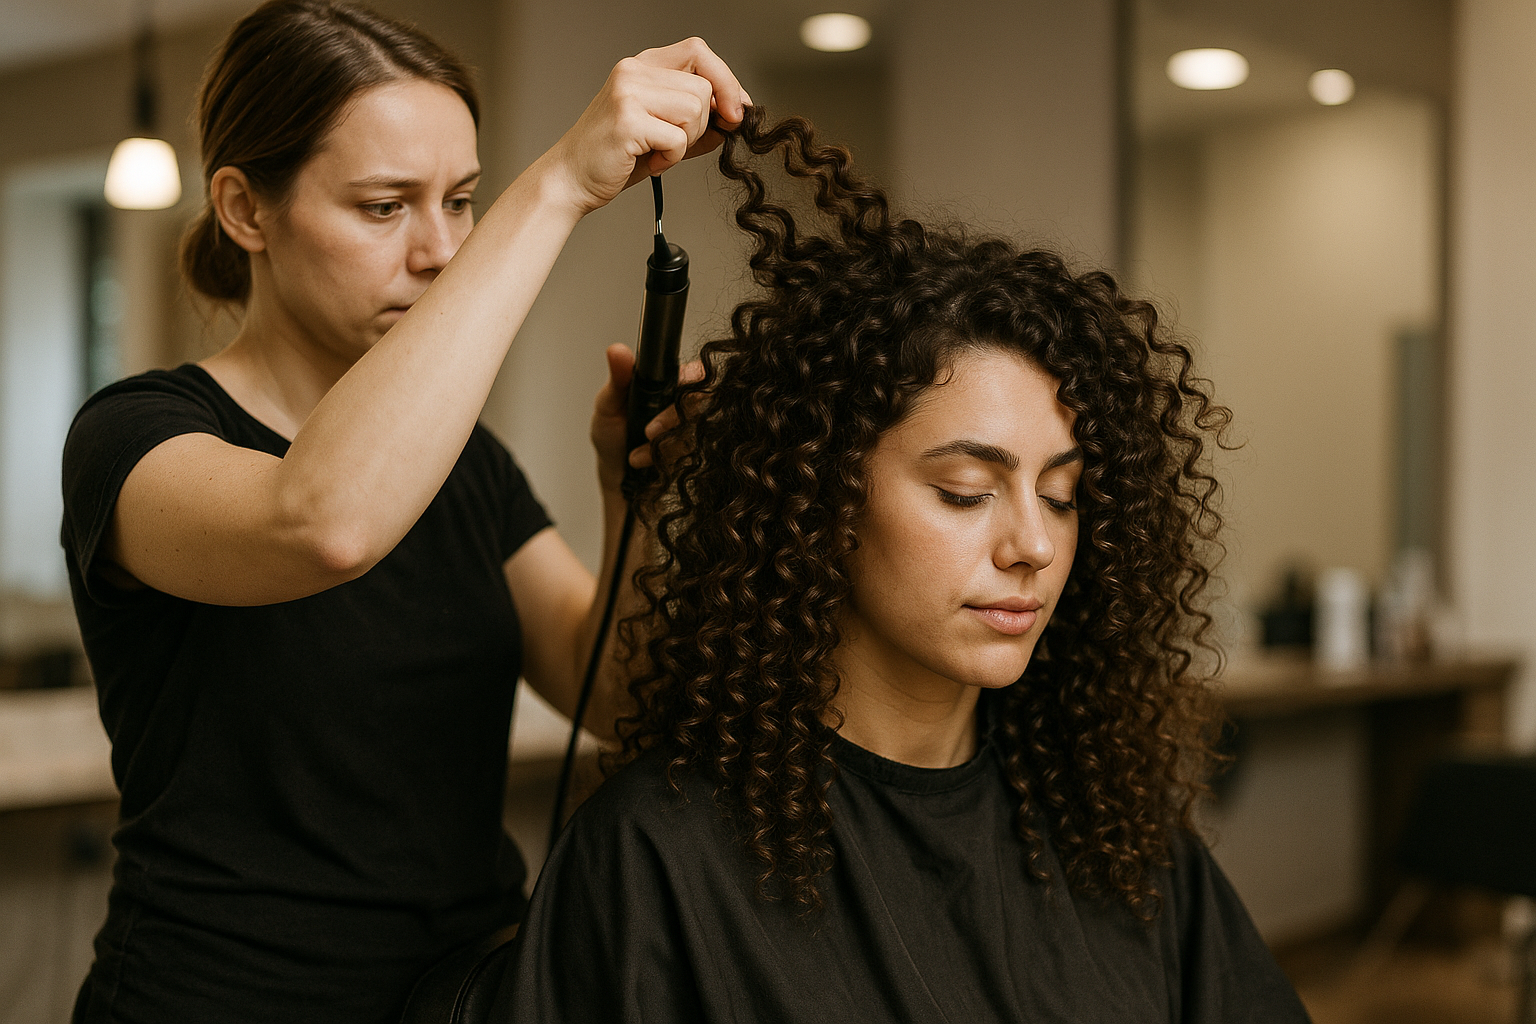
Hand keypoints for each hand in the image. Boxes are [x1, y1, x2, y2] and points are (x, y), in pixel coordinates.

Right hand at [546, 38, 749, 215]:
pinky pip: (678, 139)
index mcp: (642, 65)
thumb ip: (699, 119)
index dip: (726, 80)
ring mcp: (628, 93)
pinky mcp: (627, 120)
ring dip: (686, 142)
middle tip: (676, 143)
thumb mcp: (663, 131)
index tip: (735, 110)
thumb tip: (737, 114)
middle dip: (703, 124)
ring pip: (695, 111)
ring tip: (658, 151)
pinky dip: (672, 158)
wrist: (571, 179)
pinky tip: (652, 162)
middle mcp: (633, 71)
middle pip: (703, 87)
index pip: (699, 52)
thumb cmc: (615, 156)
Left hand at [591, 344, 703, 494]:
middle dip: (673, 418)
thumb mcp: (607, 404)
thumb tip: (616, 351)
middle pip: (699, 402)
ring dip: (665, 444)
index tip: (673, 394)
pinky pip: (689, 455)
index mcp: (666, 383)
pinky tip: (642, 460)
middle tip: (649, 431)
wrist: (615, 473)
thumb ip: (617, 379)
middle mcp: (681, 404)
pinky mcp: (690, 455)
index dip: (691, 380)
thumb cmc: (612, 434)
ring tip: (636, 453)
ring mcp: (689, 430)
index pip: (693, 374)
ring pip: (693, 431)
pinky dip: (662, 459)